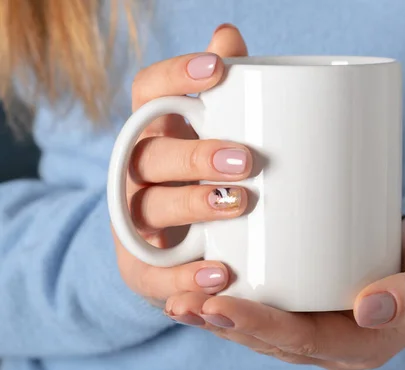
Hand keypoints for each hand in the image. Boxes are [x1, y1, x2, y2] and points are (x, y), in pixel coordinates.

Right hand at [112, 24, 250, 313]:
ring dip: (192, 205)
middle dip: (195, 154)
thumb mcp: (213, 134)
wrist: (178, 245)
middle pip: (149, 154)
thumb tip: (230, 35)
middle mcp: (135, 172)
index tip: (219, 69)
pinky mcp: (141, 267)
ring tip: (239, 205)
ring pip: (150, 207)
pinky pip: (155, 274)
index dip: (176, 76)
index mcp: (154, 132)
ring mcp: (134, 220)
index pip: (148, 93)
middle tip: (245, 160)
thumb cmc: (203, 178)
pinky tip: (223, 272)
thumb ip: (227, 92)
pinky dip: (186, 275)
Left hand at [165, 212, 404, 369]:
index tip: (217, 303)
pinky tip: (208, 292)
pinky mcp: (318, 312)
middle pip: (272, 341)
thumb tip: (368, 309)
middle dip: (225, 324)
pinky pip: (273, 318)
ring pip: (265, 334)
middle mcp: (338, 347)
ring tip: (180, 300)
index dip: (256, 326)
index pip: (300, 341)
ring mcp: (326, 332)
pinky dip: (239, 309)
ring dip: (223, 320)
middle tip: (182, 302)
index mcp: (363, 346)